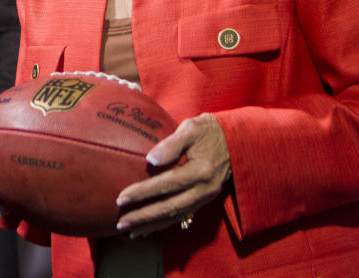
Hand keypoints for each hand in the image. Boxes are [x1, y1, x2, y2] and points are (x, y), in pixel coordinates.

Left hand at [115, 113, 231, 237]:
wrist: (237, 141)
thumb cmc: (210, 131)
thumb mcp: (191, 128)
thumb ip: (171, 144)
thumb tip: (151, 160)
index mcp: (200, 171)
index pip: (166, 184)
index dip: (143, 192)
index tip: (122, 198)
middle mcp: (204, 189)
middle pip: (169, 207)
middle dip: (144, 216)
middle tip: (121, 223)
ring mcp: (206, 197)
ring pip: (175, 216)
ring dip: (152, 225)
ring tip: (131, 231)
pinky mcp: (204, 200)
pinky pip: (182, 216)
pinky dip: (164, 224)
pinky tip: (149, 229)